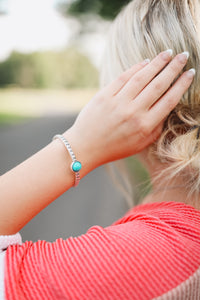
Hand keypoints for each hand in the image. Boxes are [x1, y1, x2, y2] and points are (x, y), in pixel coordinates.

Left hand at [64, 50, 193, 172]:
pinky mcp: (104, 95)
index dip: (182, 84)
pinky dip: (136, 68)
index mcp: (145, 126)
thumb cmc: (115, 147)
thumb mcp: (141, 144)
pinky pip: (123, 77)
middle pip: (159, 85)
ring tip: (168, 53)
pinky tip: (146, 61)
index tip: (190, 72)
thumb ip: (156, 127)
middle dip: (174, 68)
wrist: (86, 147)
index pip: (169, 100)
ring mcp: (118, 102)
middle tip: (183, 55)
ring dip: (157, 63)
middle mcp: (133, 112)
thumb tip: (167, 107)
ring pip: (142, 77)